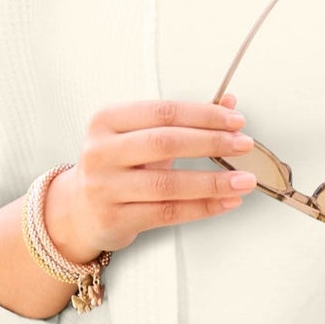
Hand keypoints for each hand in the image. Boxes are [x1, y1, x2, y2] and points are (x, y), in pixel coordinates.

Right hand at [44, 93, 257, 260]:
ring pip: (167, 184)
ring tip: (244, 180)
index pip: (163, 111)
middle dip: (211, 143)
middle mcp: (101, 152)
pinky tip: (226, 202)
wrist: (80, 211)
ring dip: (212, 182)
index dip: (204, 115)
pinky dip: (202, 207)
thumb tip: (229, 104)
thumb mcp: (142, 137)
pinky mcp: (114, 219)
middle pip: (165, 143)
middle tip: (244, 145)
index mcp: (106, 121)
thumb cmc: (119, 167)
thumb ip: (184, 120)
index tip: (236, 121)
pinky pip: (167, 213)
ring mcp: (104, 188)